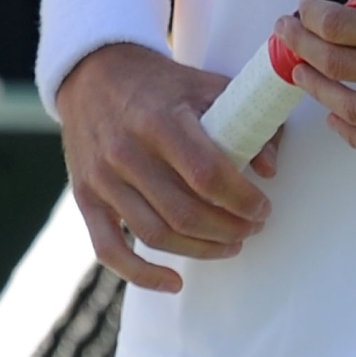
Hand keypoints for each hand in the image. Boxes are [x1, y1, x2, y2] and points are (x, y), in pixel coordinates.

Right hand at [56, 43, 275, 290]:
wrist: (92, 74)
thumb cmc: (157, 84)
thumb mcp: (202, 85)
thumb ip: (243, 119)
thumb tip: (269, 168)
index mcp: (159, 119)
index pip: (206, 174)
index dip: (241, 200)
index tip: (262, 207)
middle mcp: (126, 151)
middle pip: (184, 213)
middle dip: (229, 229)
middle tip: (252, 227)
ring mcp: (102, 177)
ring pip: (156, 234)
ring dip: (201, 250)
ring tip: (230, 244)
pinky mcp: (86, 196)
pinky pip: (110, 249)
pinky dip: (142, 275)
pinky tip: (173, 282)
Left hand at [276, 0, 355, 162]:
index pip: (342, 26)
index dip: (311, 15)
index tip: (303, 8)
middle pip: (337, 66)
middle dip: (302, 47)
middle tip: (289, 34)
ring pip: (353, 109)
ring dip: (317, 90)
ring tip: (303, 72)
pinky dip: (354, 136)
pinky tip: (337, 120)